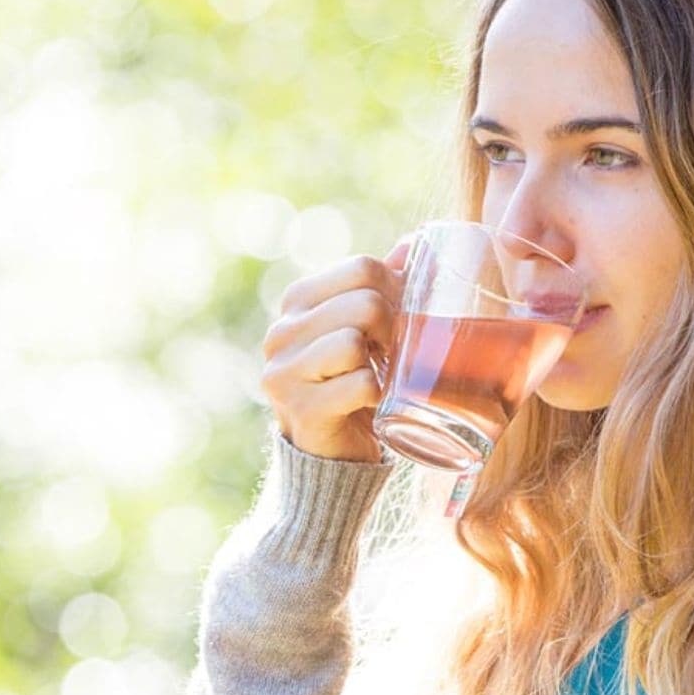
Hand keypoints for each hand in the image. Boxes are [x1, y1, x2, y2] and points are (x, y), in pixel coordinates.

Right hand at [259, 235, 412, 462]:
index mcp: (297, 300)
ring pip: (355, 342)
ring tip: (378, 374)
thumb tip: (412, 242)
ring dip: (381, 363)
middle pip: (363, 302)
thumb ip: (381, 285)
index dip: (395, 288)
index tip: (400, 317)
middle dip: (392, 327)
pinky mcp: (301, 410)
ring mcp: (284, 372)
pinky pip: (359, 385)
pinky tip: (372, 401)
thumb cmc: (350, 380)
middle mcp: (281, 332)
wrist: (331, 451)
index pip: (361, 267)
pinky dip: (377, 394)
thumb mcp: (362, 326)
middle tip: (392, 352)